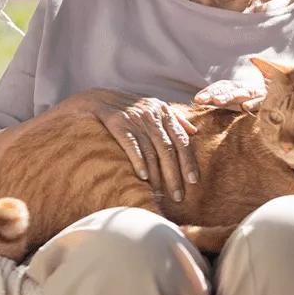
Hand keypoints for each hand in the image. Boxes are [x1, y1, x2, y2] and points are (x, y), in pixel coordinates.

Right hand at [70, 89, 199, 201]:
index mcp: (164, 112)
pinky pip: (132, 145)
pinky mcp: (118, 123)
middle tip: (178, 196)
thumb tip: (194, 132)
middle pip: (168, 149)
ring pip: (151, 151)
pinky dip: (138, 161)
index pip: (182, 140)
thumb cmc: (130, 107)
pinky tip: (142, 178)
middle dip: (174, 174)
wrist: (98, 98)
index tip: (194, 181)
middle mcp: (152, 115)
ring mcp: (135, 119)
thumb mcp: (155, 107)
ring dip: (156, 175)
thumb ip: (175, 118)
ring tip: (160, 193)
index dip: (189, 161)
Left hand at [193, 79, 264, 111]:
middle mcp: (247, 89)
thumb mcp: (248, 97)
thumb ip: (234, 97)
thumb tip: (216, 101)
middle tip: (199, 100)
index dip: (209, 91)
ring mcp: (258, 93)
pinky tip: (246, 107)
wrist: (289, 92)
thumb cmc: (265, 97)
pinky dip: (254, 103)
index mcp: (240, 88)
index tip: (196, 99)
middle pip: (227, 90)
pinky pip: (261, 102)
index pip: (222, 87)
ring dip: (229, 96)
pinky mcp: (269, 100)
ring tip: (217, 101)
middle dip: (213, 94)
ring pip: (241, 94)